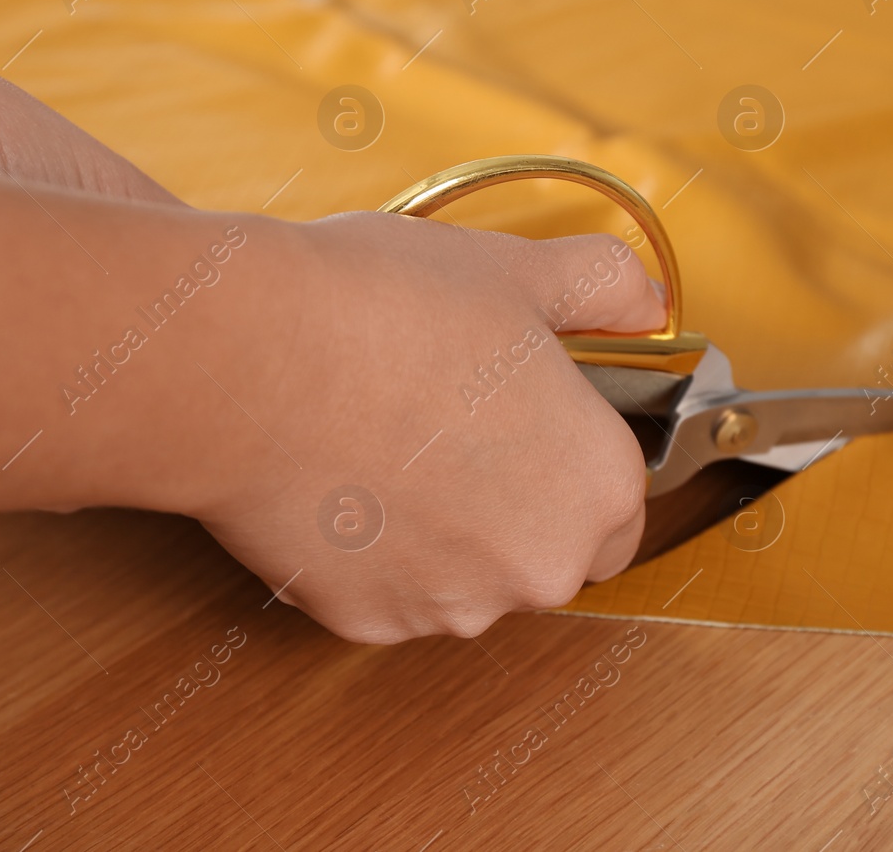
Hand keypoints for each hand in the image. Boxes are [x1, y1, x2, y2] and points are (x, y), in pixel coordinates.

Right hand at [0, 154, 664, 644]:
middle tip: (452, 420)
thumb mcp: (519, 270)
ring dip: (443, 531)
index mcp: (597, 488)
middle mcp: (538, 568)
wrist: (248, 358)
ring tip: (388, 439)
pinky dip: (371, 550)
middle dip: (510, 500)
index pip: (618, 504)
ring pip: (465, 576)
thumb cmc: (388, 312)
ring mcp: (448, 605)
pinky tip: (341, 478)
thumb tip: (643, 301)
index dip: (572, 457)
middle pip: (545, 549)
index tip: (530, 420)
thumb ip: (605, 286)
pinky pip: (387, 590)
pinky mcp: (362, 622)